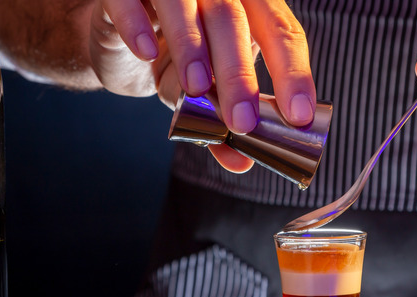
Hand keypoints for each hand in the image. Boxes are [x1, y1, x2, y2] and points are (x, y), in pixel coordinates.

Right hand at [89, 0, 316, 171]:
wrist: (118, 36)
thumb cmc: (176, 60)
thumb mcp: (204, 94)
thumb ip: (222, 123)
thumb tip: (240, 161)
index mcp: (250, 8)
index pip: (281, 33)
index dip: (293, 74)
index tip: (299, 116)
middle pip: (233, 20)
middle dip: (239, 73)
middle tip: (242, 121)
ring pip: (184, 3)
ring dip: (191, 45)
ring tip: (196, 87)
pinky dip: (137, 23)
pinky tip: (146, 52)